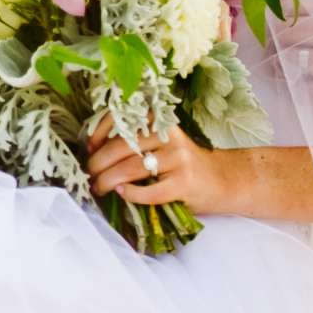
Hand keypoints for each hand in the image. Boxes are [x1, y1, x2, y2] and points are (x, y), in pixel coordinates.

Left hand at [87, 115, 237, 216]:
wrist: (223, 179)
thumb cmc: (182, 163)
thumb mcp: (161, 143)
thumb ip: (134, 141)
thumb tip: (93, 151)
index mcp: (160, 120)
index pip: (122, 118)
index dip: (99, 133)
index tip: (89, 148)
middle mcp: (168, 135)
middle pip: (122, 147)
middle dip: (98, 164)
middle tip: (91, 176)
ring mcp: (178, 158)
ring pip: (131, 168)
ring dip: (108, 181)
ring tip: (99, 188)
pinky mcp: (184, 183)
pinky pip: (150, 191)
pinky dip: (131, 194)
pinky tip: (122, 194)